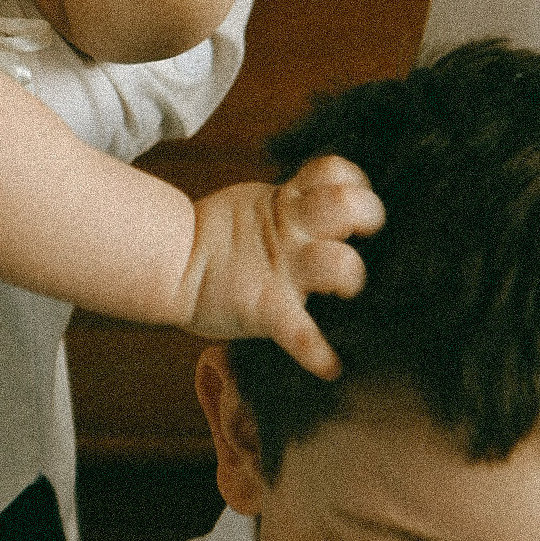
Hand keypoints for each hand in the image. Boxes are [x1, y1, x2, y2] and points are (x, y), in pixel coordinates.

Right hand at [177, 156, 384, 378]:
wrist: (172, 264)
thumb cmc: (223, 238)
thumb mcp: (261, 205)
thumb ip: (298, 202)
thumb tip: (344, 207)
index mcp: (290, 203)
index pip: (335, 172)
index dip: (355, 181)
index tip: (359, 197)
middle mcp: (292, 231)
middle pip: (345, 205)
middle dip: (367, 212)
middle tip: (365, 230)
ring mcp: (283, 270)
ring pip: (338, 262)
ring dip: (350, 274)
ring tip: (347, 287)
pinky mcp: (268, 307)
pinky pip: (300, 333)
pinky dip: (316, 353)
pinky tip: (330, 367)